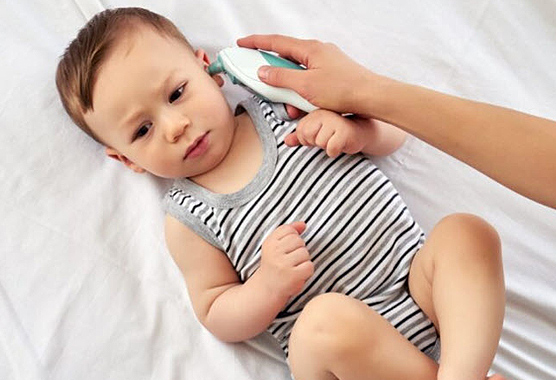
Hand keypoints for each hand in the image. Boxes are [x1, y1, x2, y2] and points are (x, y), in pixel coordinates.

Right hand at [237, 34, 380, 116]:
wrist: (372, 98)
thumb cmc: (343, 90)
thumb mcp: (306, 86)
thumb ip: (282, 78)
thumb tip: (263, 71)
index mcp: (310, 49)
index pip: (276, 42)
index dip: (256, 43)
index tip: (242, 44)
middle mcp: (318, 52)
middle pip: (287, 58)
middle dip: (274, 74)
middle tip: (263, 81)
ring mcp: (327, 63)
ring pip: (299, 73)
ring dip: (291, 90)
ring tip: (292, 107)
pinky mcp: (333, 75)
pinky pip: (310, 81)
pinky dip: (303, 93)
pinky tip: (305, 107)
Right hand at [259, 222, 313, 298]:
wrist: (267, 289)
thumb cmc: (275, 264)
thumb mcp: (276, 245)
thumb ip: (289, 231)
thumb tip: (303, 224)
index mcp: (270, 243)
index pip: (289, 230)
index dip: (292, 239)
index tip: (285, 250)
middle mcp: (274, 252)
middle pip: (299, 241)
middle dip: (298, 250)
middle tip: (289, 261)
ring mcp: (283, 264)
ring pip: (305, 253)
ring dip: (303, 261)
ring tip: (293, 268)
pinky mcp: (293, 276)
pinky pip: (310, 266)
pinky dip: (307, 272)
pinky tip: (297, 275)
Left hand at [285, 109, 367, 157]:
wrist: (363, 132)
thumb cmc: (338, 132)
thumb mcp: (317, 133)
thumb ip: (300, 136)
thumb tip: (286, 141)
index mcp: (315, 112)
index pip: (300, 131)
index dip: (308, 139)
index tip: (321, 134)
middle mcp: (324, 113)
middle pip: (307, 136)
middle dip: (316, 142)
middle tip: (329, 138)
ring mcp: (335, 121)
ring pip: (319, 143)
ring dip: (327, 146)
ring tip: (336, 139)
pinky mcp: (344, 132)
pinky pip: (330, 149)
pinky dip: (335, 151)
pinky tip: (341, 144)